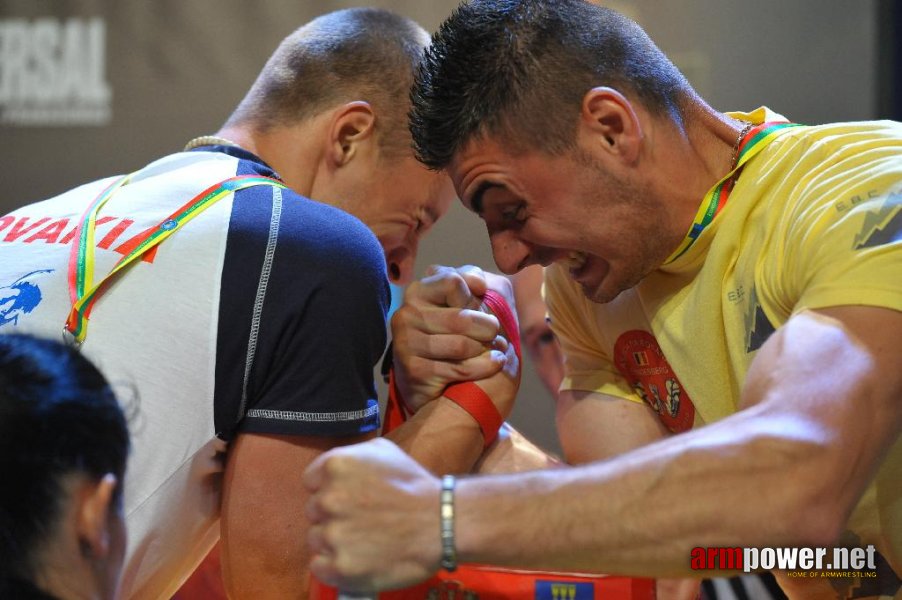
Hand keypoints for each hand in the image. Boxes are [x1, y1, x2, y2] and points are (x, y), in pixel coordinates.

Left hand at [304, 438, 441, 591]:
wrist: (441, 522)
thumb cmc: (414, 485)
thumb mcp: (383, 451)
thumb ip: (351, 457)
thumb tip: (332, 470)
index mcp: (336, 466)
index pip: (311, 481)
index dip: (328, 489)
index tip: (348, 498)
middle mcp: (328, 498)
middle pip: (314, 511)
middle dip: (333, 515)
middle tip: (362, 519)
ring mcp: (333, 534)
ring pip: (316, 539)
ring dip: (334, 541)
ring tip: (365, 539)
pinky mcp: (340, 566)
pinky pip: (319, 566)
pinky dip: (334, 565)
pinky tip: (357, 558)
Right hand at [392, 265, 508, 410]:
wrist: (438, 384)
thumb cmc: (455, 335)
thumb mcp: (462, 301)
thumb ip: (469, 280)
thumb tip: (480, 283)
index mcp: (418, 292)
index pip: (453, 282)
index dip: (474, 296)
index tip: (481, 307)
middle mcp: (407, 314)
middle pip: (461, 317)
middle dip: (488, 328)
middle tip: (495, 335)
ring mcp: (406, 343)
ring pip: (461, 345)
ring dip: (486, 350)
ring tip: (494, 351)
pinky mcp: (413, 370)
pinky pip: (458, 368)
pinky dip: (483, 368)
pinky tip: (492, 365)